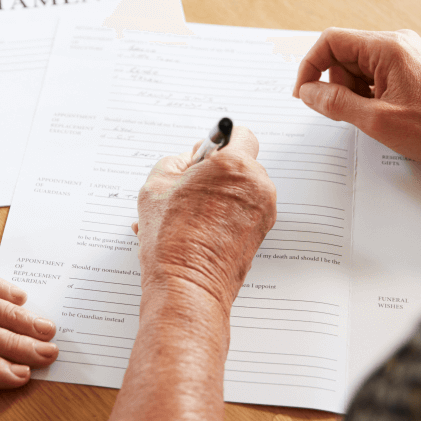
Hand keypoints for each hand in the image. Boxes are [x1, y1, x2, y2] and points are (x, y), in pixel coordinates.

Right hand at [132, 127, 276, 312]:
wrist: (187, 287)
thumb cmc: (171, 240)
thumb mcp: (156, 185)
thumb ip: (177, 161)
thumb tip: (191, 160)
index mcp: (235, 165)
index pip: (240, 134)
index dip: (219, 142)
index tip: (204, 155)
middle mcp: (257, 185)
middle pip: (241, 164)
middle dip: (217, 172)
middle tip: (189, 188)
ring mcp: (264, 211)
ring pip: (242, 190)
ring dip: (219, 195)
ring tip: (186, 215)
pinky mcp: (261, 233)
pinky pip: (245, 212)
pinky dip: (225, 215)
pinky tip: (196, 230)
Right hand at [293, 28, 420, 171]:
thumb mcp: (376, 121)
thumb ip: (335, 103)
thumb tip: (308, 92)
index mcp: (388, 47)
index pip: (331, 40)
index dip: (310, 66)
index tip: (304, 94)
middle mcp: (397, 43)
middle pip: (343, 55)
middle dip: (336, 85)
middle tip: (351, 113)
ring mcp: (405, 56)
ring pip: (357, 68)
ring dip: (353, 93)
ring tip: (375, 117)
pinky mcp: (411, 70)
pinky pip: (375, 76)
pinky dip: (369, 95)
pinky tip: (386, 115)